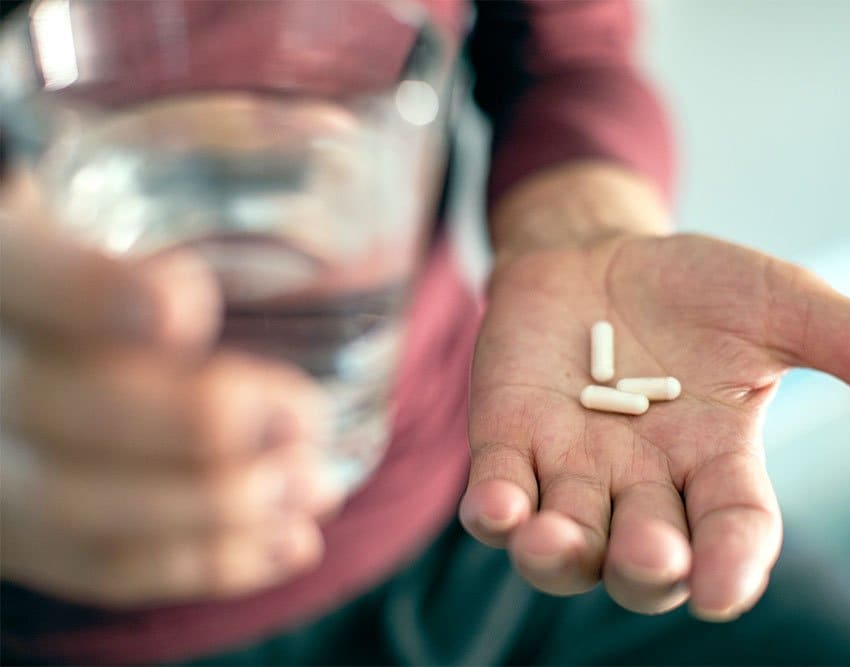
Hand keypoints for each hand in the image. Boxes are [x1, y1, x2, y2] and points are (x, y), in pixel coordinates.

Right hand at [0, 175, 338, 606]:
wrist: (31, 318)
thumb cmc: (101, 232)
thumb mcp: (124, 175)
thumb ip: (210, 150)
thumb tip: (336, 123)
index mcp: (0, 259)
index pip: (20, 278)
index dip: (90, 295)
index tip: (187, 306)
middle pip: (55, 414)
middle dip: (190, 430)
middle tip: (299, 421)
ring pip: (79, 514)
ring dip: (211, 513)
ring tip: (309, 491)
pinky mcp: (26, 524)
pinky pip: (99, 567)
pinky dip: (201, 566)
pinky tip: (285, 545)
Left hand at [460, 166, 849, 619]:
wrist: (602, 253)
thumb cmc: (697, 287)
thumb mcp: (782, 304)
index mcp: (716, 463)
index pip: (735, 532)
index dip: (732, 564)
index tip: (723, 590)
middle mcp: (643, 482)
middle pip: (646, 557)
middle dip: (646, 564)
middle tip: (652, 555)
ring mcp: (570, 465)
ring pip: (565, 543)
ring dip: (559, 555)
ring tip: (551, 542)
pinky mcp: (510, 435)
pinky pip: (498, 487)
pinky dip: (495, 507)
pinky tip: (496, 507)